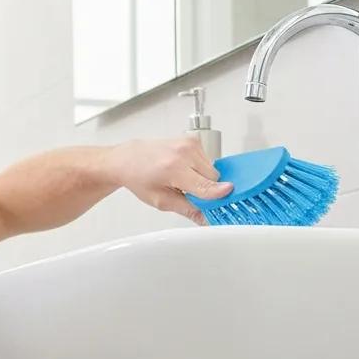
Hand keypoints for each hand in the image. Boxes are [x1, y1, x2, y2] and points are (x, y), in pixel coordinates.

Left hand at [108, 136, 232, 225]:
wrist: (129, 159)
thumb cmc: (140, 178)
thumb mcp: (161, 201)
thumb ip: (188, 209)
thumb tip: (206, 218)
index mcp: (173, 169)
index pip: (205, 185)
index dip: (218, 193)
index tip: (229, 196)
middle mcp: (183, 153)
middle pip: (213, 178)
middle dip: (206, 189)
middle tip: (188, 193)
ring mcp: (189, 143)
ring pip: (212, 169)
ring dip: (202, 178)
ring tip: (182, 180)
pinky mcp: (193, 139)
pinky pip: (207, 159)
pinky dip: (199, 168)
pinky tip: (184, 170)